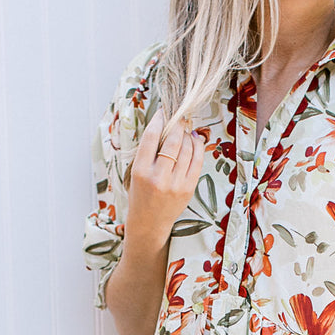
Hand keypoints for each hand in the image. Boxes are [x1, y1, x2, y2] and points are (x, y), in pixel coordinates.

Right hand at [123, 105, 204, 247]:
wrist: (149, 223)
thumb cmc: (140, 194)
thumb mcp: (136, 172)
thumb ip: (148, 152)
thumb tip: (166, 125)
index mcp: (140, 171)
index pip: (151, 138)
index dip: (159, 120)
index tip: (163, 111)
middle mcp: (158, 178)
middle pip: (172, 142)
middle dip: (178, 125)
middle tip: (180, 116)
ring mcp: (175, 185)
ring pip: (187, 150)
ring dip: (188, 135)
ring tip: (186, 129)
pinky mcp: (188, 189)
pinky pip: (197, 162)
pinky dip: (198, 147)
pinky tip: (195, 140)